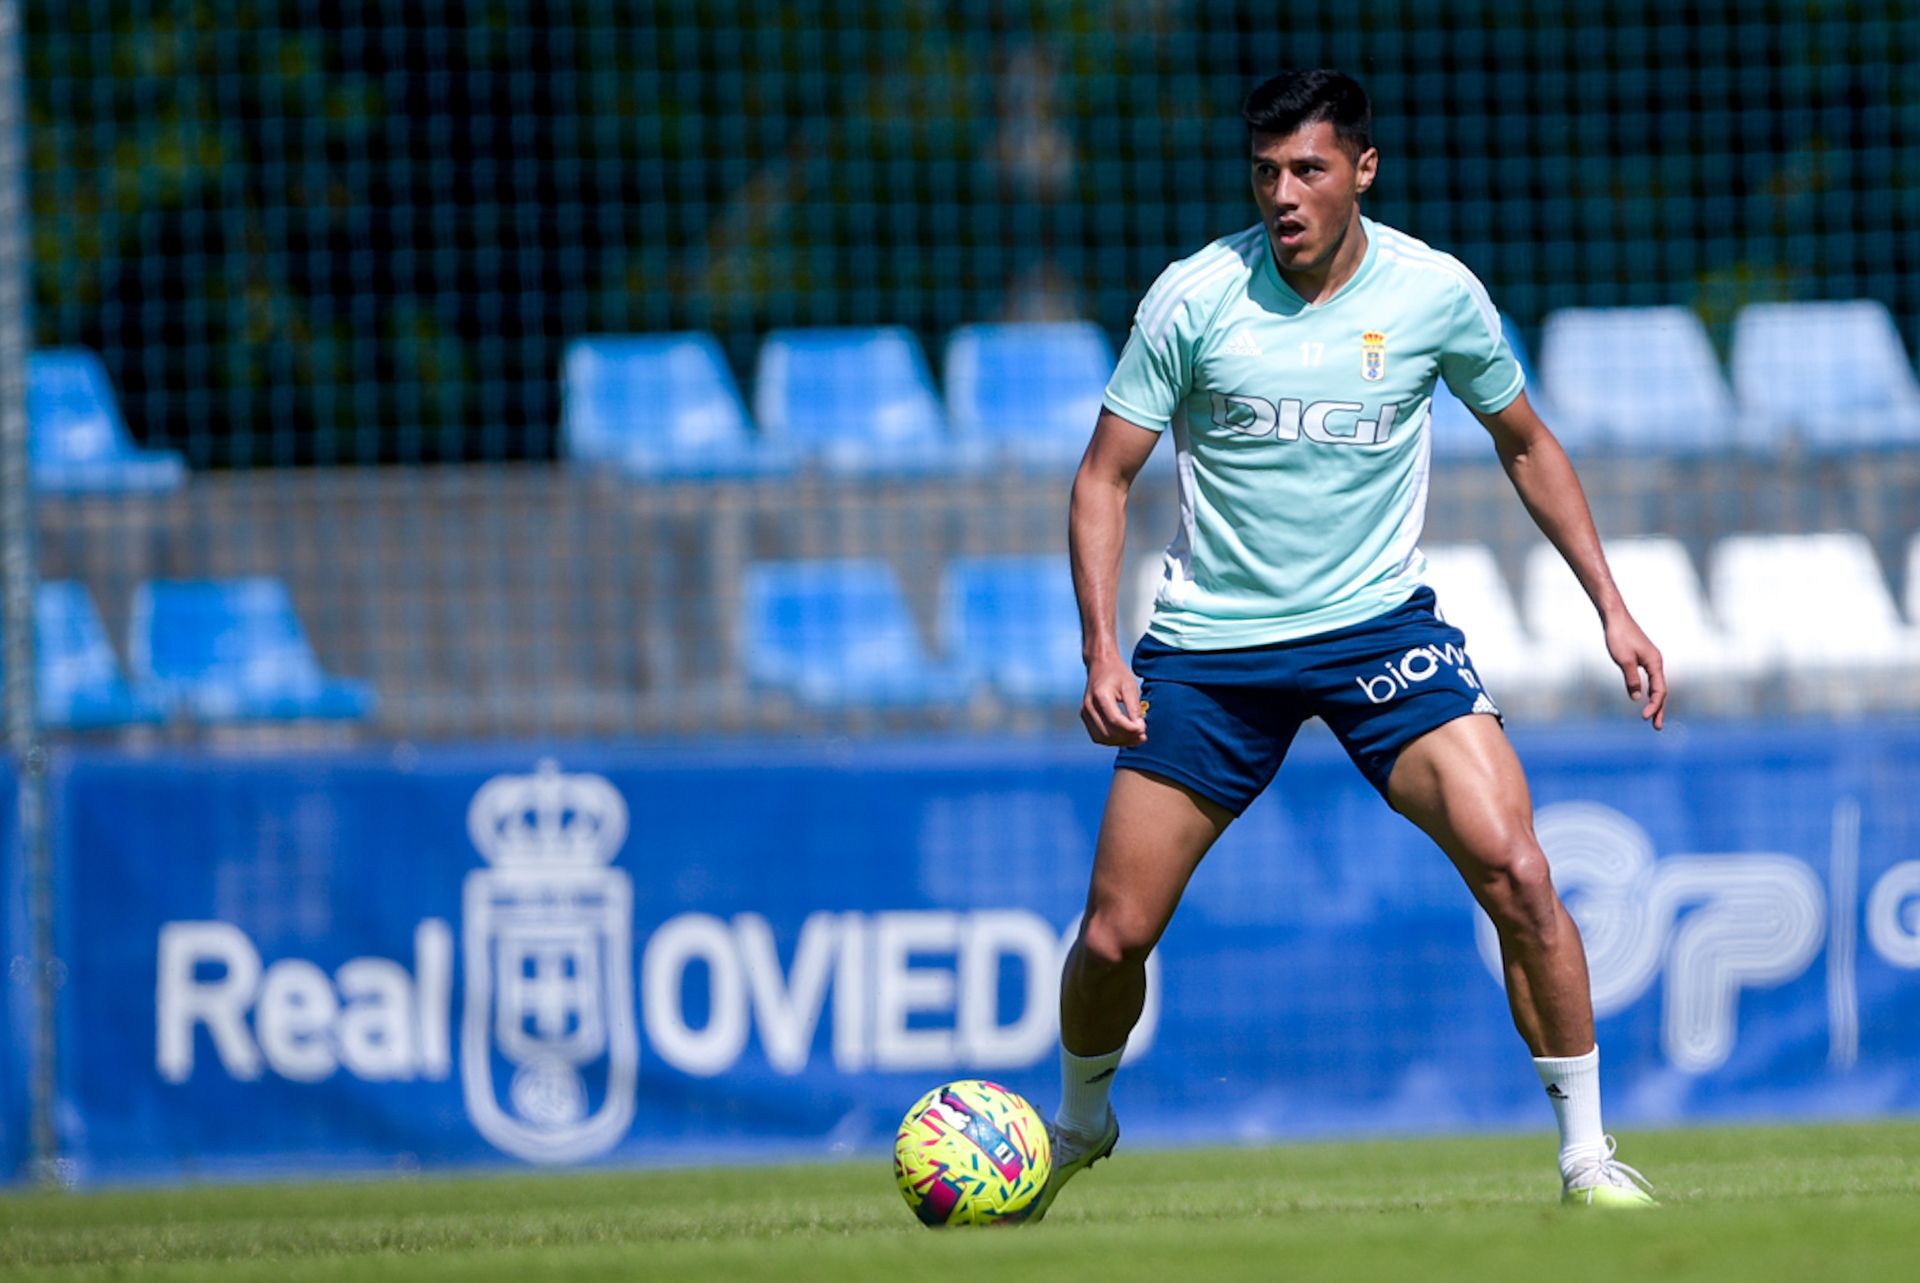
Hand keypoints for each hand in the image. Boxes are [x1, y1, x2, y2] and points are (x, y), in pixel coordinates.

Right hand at [1080, 651, 1146, 745]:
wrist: (1100, 664)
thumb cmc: (1117, 673)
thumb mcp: (1130, 686)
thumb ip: (1134, 708)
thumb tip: (1140, 728)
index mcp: (1100, 695)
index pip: (1115, 720)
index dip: (1130, 729)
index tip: (1144, 730)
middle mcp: (1089, 705)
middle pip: (1108, 732)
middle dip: (1127, 738)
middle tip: (1143, 736)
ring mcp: (1084, 712)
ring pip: (1101, 738)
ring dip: (1119, 742)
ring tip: (1135, 738)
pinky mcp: (1085, 716)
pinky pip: (1097, 736)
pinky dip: (1111, 740)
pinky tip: (1125, 736)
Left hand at [1604, 612, 1667, 729]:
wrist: (1615, 617)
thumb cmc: (1618, 636)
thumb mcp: (1624, 660)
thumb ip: (1632, 679)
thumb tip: (1637, 697)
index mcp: (1655, 663)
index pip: (1659, 690)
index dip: (1654, 705)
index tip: (1644, 718)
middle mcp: (1656, 662)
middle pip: (1661, 690)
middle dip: (1659, 709)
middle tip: (1657, 727)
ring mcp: (1650, 660)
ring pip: (1656, 685)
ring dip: (1655, 702)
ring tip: (1651, 718)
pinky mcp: (1643, 658)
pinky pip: (1650, 679)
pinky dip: (1650, 691)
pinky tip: (1645, 697)